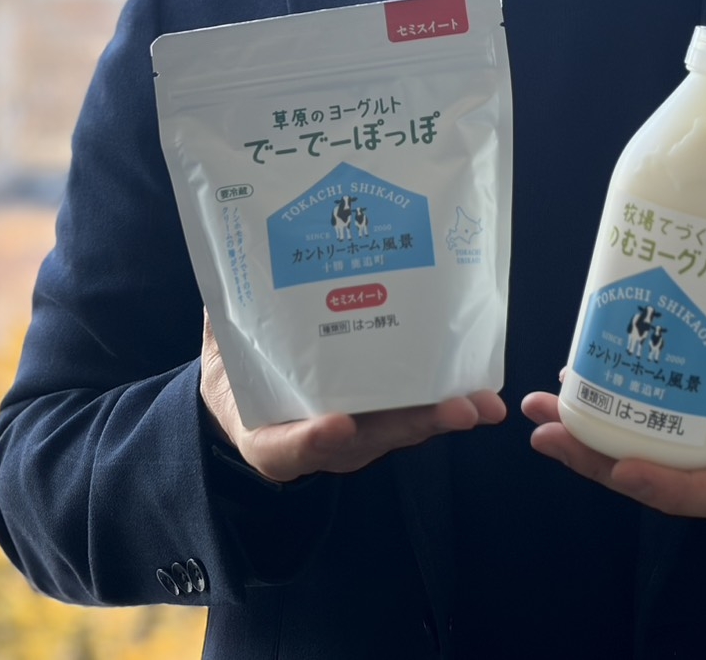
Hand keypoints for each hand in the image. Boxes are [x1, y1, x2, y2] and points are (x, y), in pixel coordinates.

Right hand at [200, 310, 505, 482]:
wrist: (247, 394)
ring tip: (483, 403)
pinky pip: (415, 413)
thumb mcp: (222, 350)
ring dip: (445, 415)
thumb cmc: (238, 368)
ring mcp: (355, 431)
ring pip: (401, 428)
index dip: (312, 439)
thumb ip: (227, 315)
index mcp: (267, 434)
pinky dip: (446, 401)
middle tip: (457, 411)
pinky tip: (480, 388)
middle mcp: (319, 439)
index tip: (336, 425)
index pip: (285, 448)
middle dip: (413, 424)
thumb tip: (234, 258)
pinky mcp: (381, 413)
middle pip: (367, 440)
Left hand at [523, 227, 705, 528]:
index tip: (623, 466)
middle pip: (664, 486)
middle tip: (547, 422)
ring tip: (542, 412)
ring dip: (593, 449)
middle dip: (599, 460)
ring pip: (650, 475)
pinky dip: (615, 436)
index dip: (670, 484)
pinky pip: (656, 459)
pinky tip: (580, 397)